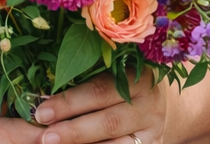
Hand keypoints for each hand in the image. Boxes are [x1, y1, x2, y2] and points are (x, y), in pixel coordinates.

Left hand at [32, 70, 167, 143]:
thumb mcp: (115, 72)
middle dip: (73, 131)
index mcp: (137, 77)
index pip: (99, 91)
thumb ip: (86, 78)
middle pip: (108, 122)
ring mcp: (152, 134)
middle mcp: (149, 107)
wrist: (168, 105)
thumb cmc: (127, 82)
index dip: (69, 102)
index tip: (41, 111)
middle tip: (45, 136)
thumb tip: (41, 94)